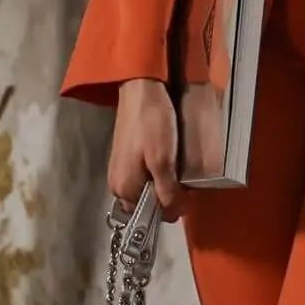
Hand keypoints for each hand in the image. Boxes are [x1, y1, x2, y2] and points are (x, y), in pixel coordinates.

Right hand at [109, 78, 183, 222]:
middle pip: (148, 203)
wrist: (141, 88)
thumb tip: (175, 215)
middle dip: (168, 194)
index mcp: (124, 190)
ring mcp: (118, 170)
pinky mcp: (122, 156)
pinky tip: (168, 155)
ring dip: (163, 181)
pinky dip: (156, 171)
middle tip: (185, 176)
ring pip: (146, 188)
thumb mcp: (163, 160)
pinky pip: (142, 174)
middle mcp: (117, 186)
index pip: (152, 216)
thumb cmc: (152, 124)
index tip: (188, 191)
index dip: (172, 206)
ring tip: (178, 165)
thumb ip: (168, 191)